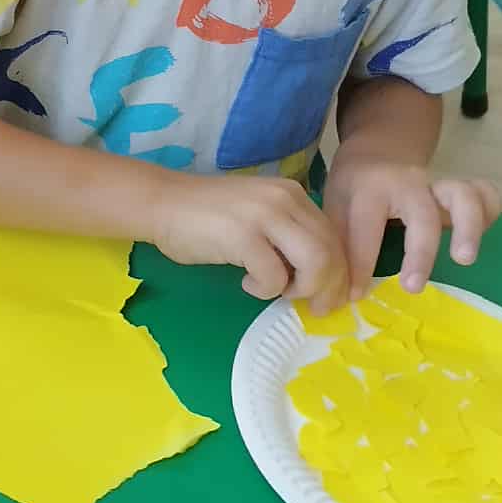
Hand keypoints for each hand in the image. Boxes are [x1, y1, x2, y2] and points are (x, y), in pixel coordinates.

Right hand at [148, 173, 347, 312]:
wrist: (161, 203)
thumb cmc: (206, 215)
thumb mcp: (260, 216)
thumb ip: (288, 234)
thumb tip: (319, 276)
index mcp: (293, 194)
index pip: (334, 236)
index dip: (341, 273)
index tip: (332, 296)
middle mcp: (285, 199)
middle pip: (331, 252)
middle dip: (329, 288)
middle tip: (315, 308)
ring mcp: (264, 216)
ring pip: (315, 263)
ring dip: (303, 289)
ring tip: (280, 292)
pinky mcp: (242, 236)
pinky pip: (274, 278)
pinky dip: (264, 290)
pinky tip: (246, 284)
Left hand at [323, 152, 501, 301]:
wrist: (377, 149)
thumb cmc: (353, 185)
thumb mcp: (334, 206)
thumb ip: (339, 245)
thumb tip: (335, 297)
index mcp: (369, 188)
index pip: (366, 231)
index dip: (360, 267)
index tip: (354, 295)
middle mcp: (407, 184)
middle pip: (421, 215)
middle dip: (419, 253)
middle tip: (413, 287)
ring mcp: (437, 184)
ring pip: (463, 197)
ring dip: (468, 228)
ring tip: (464, 259)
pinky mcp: (459, 189)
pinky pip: (484, 195)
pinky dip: (489, 213)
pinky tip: (481, 236)